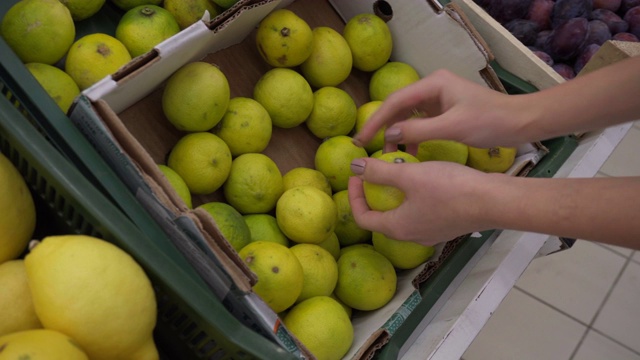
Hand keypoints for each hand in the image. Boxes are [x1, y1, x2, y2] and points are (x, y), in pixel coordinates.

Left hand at [348, 157, 494, 245]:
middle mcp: (412, 235)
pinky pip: (422, 210)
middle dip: (375, 191)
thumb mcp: (409, 175)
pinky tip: (424, 174)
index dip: (353, 195)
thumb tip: (354, 167)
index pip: (362, 217)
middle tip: (376, 168)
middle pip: (382, 215)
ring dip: (396, 190)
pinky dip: (415, 193)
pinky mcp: (447, 224)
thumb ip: (379, 172)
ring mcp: (431, 231)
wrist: (494, 201)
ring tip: (400, 166)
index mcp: (398, 228)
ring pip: (404, 211)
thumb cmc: (450, 189)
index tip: (357, 173)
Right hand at [353, 69, 533, 152]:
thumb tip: (390, 134)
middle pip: (398, 107)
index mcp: (433, 84)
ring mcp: (439, 99)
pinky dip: (413, 138)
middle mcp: (432, 87)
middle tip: (366, 147)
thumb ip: (419, 130)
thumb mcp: (453, 127)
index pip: (395, 101)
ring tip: (389, 154)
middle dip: (383, 127)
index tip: (361, 139)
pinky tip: (410, 153)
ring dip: (397, 134)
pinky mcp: (445, 111)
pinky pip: (420, 124)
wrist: (521, 122)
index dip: (376, 120)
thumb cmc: (490, 121)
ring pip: (408, 117)